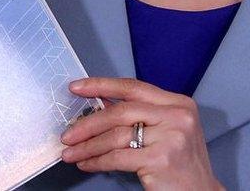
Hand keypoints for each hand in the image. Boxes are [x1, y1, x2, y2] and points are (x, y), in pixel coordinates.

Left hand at [60, 77, 222, 190]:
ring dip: (88, 145)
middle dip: (89, 123)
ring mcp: (171, 137)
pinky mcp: (161, 159)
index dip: (101, 85)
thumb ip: (140, 116)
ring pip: (116, 135)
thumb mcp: (167, 130)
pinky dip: (98, 161)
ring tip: (71, 152)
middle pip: (121, 112)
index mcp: (178, 103)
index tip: (77, 87)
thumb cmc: (180, 163)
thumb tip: (98, 107)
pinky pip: (118, 157)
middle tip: (68, 133)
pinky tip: (87, 163)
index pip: (133, 87)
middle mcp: (177, 116)